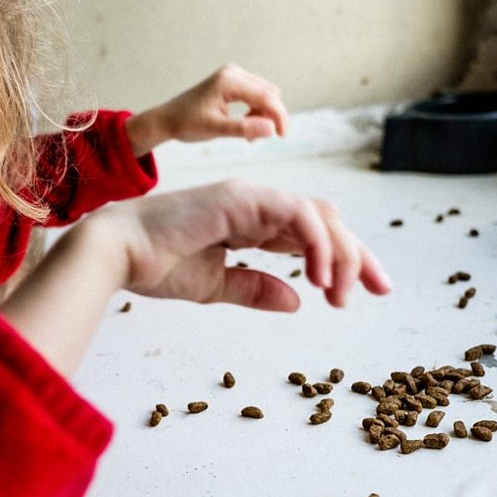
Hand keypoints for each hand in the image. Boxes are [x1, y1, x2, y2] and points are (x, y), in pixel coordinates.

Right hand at [0, 178, 389, 374]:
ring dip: (341, 254)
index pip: (309, 234)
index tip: (360, 295)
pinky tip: (322, 278)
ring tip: (342, 295)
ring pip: (319, 215)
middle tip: (380, 290)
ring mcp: (250, 195)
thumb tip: (297, 300)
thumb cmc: (154, 266)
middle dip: (358, 255)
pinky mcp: (243, 197)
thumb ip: (256, 288)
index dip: (341, 260)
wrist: (116, 253)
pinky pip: (298, 215)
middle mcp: (255, 203)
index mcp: (249, 221)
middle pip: (325, 220)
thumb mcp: (216, 285)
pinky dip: (317, 244)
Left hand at [125, 63, 288, 156]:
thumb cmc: (186, 124)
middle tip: (255, 140)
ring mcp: (233, 75)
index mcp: (229, 81)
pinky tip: (245, 128)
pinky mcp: (232, 82)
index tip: (283, 136)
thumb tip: (271, 129)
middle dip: (270, 117)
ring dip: (263, 116)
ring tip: (247, 137)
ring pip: (264, 95)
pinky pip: (255, 96)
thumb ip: (243, 128)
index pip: (266, 96)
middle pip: (269, 94)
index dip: (279, 116)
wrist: (167, 119)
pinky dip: (255, 112)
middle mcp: (233, 73)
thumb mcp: (214, 129)